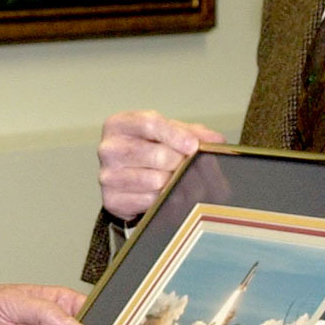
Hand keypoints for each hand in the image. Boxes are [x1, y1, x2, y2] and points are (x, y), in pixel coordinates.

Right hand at [98, 111, 223, 219]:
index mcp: (119, 124)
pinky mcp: (111, 200)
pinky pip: (149, 201)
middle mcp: (108, 148)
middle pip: (156, 154)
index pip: (149, 124)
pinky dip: (163, 199)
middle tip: (187, 165)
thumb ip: (193, 133)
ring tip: (177, 179)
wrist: (126, 178)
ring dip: (174, 182)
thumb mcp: (168, 134)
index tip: (193, 146)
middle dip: (179, 162)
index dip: (176, 135)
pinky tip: (164, 194)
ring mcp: (107, 175)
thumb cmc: (148, 149)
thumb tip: (216, 141)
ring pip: (155, 180)